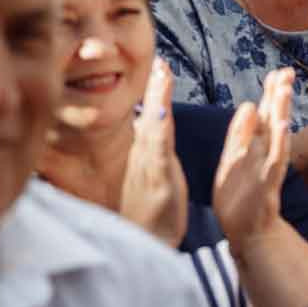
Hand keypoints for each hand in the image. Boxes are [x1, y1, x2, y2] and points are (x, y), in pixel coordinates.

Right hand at [119, 58, 190, 248]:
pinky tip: (163, 114)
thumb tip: (154, 127)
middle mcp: (144, 157)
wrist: (145, 245)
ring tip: (163, 74)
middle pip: (150, 116)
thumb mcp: (152, 176)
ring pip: (154, 130)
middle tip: (161, 60)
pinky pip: (158, 155)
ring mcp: (148, 169)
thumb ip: (154, 151)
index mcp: (147, 154)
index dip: (155, 91)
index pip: (152, 117)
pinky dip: (160, 134)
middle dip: (155, 88)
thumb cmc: (148, 211)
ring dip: (158, 100)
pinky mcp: (157, 184)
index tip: (161, 63)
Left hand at [214, 67, 295, 246]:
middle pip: (273, 118)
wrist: (249, 233)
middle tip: (286, 71)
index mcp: (253, 147)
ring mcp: (267, 167)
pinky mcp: (266, 183)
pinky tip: (283, 126)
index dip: (270, 93)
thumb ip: (241, 134)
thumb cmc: (239, 199)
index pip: (264, 113)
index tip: (277, 72)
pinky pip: (274, 160)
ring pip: (276, 134)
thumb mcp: (233, 160)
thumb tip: (249, 104)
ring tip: (285, 89)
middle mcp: (264, 153)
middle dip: (278, 94)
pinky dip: (279, 143)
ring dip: (281, 111)